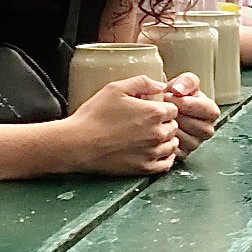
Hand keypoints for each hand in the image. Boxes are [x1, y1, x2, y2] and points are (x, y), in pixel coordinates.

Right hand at [62, 76, 179, 175]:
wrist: (78, 144)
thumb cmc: (94, 116)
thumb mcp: (116, 88)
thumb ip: (142, 83)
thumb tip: (161, 85)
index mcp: (154, 113)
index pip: (174, 109)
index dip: (163, 107)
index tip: (152, 109)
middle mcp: (157, 134)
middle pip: (174, 127)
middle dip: (164, 123)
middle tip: (148, 123)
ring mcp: (152, 152)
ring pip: (172, 145)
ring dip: (165, 140)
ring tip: (150, 137)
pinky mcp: (144, 168)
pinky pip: (166, 164)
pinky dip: (164, 158)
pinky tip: (154, 152)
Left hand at [164, 73, 220, 155]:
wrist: (164, 108)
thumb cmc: (176, 95)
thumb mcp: (184, 82)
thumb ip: (186, 81)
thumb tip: (178, 90)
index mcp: (211, 112)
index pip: (207, 110)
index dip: (187, 103)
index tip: (170, 96)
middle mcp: (207, 130)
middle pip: (196, 126)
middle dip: (177, 115)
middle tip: (163, 108)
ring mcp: (195, 144)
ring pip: (184, 138)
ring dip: (169, 127)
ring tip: (160, 118)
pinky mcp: (183, 154)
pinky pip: (174, 150)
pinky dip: (164, 140)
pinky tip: (158, 129)